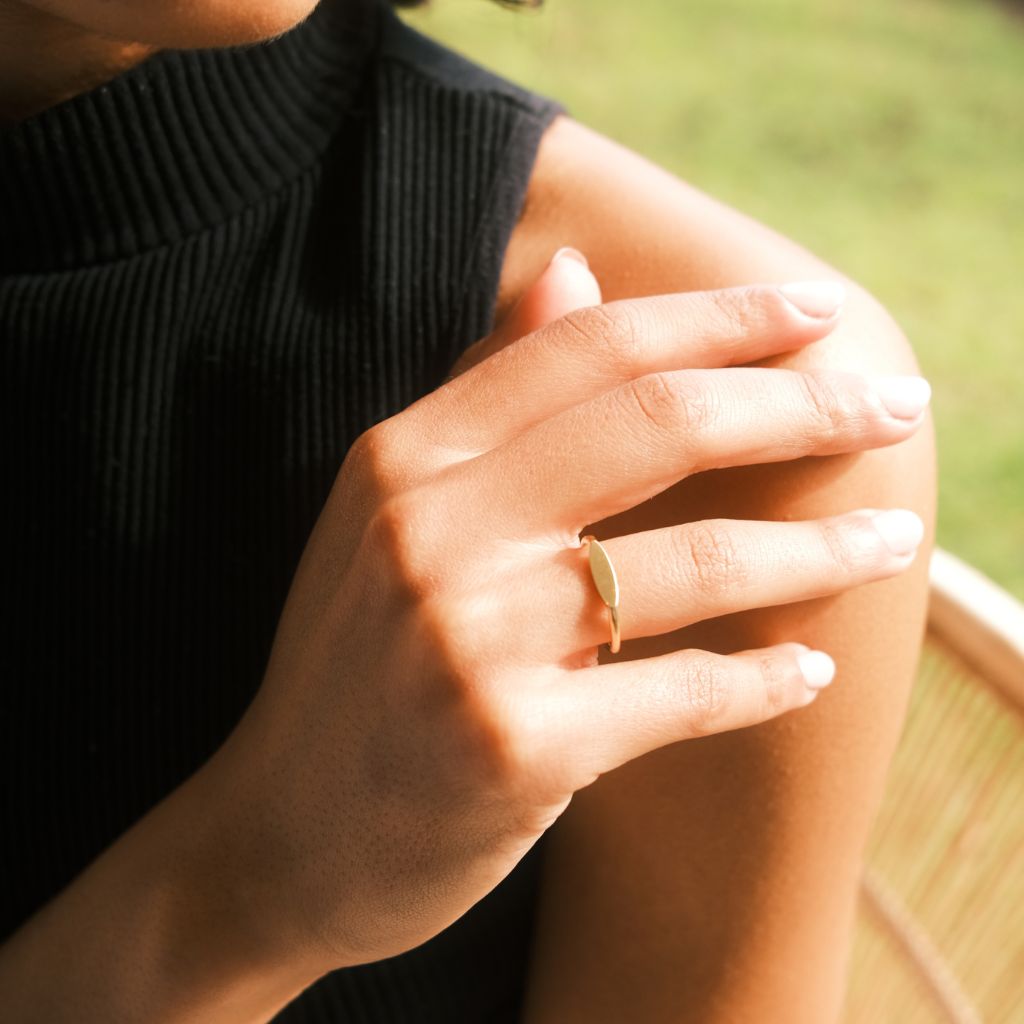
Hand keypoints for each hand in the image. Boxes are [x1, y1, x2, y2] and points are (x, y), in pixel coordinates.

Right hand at [207, 258, 928, 978]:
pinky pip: (680, 694)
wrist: (282, 833)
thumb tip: (571, 271)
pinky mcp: (511, 750)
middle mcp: (430, 532)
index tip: (815, 314)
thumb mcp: (391, 511)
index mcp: (404, 458)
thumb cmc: (352, 665)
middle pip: (658, 424)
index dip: (719, 318)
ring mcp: (469, 641)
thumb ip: (485, 390)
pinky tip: (810, 673)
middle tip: (893, 406)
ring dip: (817, 551)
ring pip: (692, 563)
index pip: (590, 348)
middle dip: (800, 405)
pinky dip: (762, 683)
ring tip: (890, 544)